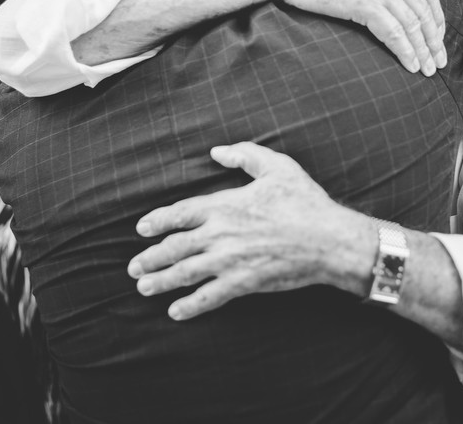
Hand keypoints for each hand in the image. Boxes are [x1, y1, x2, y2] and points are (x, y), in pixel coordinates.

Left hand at [128, 142, 371, 319]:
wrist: (329, 239)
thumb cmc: (305, 201)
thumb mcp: (277, 167)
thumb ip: (245, 155)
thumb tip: (217, 151)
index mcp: (225, 205)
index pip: (181, 213)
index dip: (158, 221)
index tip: (142, 229)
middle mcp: (221, 234)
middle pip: (175, 247)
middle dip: (150, 258)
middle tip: (134, 267)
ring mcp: (230, 260)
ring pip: (185, 273)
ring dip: (161, 281)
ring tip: (144, 287)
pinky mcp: (243, 283)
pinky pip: (209, 297)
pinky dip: (190, 305)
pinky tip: (176, 311)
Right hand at [272, 0, 446, 75]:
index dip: (436, 17)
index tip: (437, 38)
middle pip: (424, 11)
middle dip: (434, 40)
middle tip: (439, 62)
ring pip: (412, 25)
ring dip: (423, 51)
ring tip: (427, 70)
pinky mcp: (366, 3)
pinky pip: (395, 33)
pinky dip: (406, 52)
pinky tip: (411, 67)